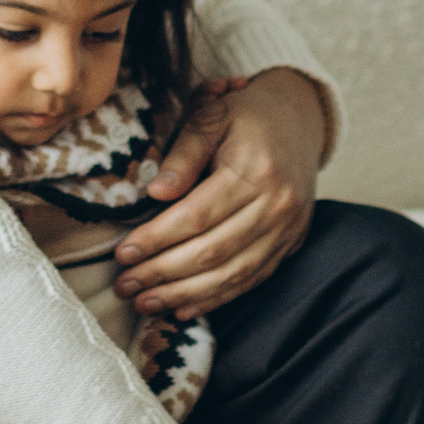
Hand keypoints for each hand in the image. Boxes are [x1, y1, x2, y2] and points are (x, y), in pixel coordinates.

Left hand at [114, 65, 326, 315]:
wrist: (299, 118)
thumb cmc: (245, 115)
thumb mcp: (211, 115)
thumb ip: (183, 154)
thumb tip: (156, 194)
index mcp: (255, 170)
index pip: (197, 215)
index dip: (157, 239)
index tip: (123, 254)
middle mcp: (277, 204)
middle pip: (213, 251)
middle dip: (163, 273)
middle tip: (125, 286)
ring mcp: (287, 228)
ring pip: (232, 273)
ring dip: (185, 294)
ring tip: (146, 303)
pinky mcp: (290, 244)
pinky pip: (252, 279)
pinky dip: (217, 298)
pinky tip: (184, 308)